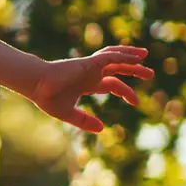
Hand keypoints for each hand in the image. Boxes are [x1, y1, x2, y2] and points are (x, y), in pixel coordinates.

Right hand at [26, 45, 153, 132]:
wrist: (36, 85)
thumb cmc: (47, 98)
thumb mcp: (68, 114)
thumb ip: (84, 121)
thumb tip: (102, 129)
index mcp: (87, 84)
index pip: (111, 84)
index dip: (125, 91)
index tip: (136, 102)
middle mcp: (91, 73)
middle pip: (117, 69)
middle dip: (133, 70)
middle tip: (150, 74)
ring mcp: (90, 66)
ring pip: (116, 59)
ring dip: (131, 58)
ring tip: (145, 57)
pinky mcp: (89, 62)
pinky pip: (110, 56)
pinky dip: (123, 55)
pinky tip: (135, 57)